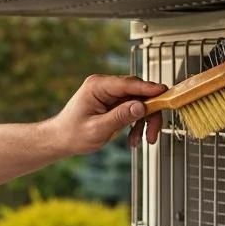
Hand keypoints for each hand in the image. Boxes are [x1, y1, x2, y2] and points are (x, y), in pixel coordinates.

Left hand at [50, 74, 166, 153]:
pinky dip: (136, 124)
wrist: (60, 141)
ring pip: (139, 102)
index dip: (149, 89)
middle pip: (138, 92)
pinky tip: (133, 139)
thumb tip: (141, 106)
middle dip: (148, 113)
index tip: (164, 94)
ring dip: (143, 122)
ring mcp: (110, 94)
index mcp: (98, 86)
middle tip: (152, 133)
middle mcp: (105, 86)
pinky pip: (133, 110)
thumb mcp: (97, 129)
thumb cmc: (71, 134)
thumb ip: (120, 117)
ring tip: (138, 142)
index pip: (129, 83)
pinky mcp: (114, 103)